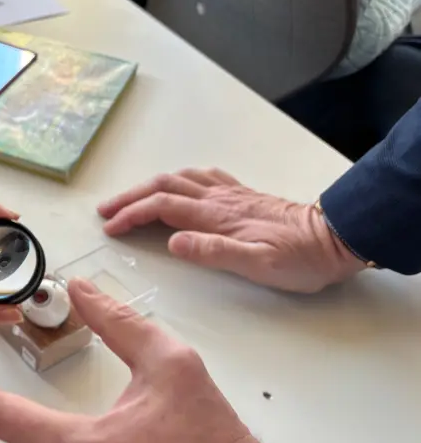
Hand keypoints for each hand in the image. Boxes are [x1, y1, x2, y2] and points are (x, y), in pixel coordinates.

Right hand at [97, 168, 362, 292]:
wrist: (336, 240)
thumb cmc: (299, 259)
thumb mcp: (258, 264)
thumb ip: (213, 251)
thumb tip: (172, 242)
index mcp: (215, 217)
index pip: (161, 208)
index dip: (131, 215)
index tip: (110, 228)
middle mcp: (218, 199)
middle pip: (163, 187)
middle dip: (130, 197)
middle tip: (106, 211)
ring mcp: (230, 194)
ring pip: (179, 179)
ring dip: (149, 186)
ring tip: (131, 198)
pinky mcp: (242, 195)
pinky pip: (203, 177)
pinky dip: (180, 179)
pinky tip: (179, 185)